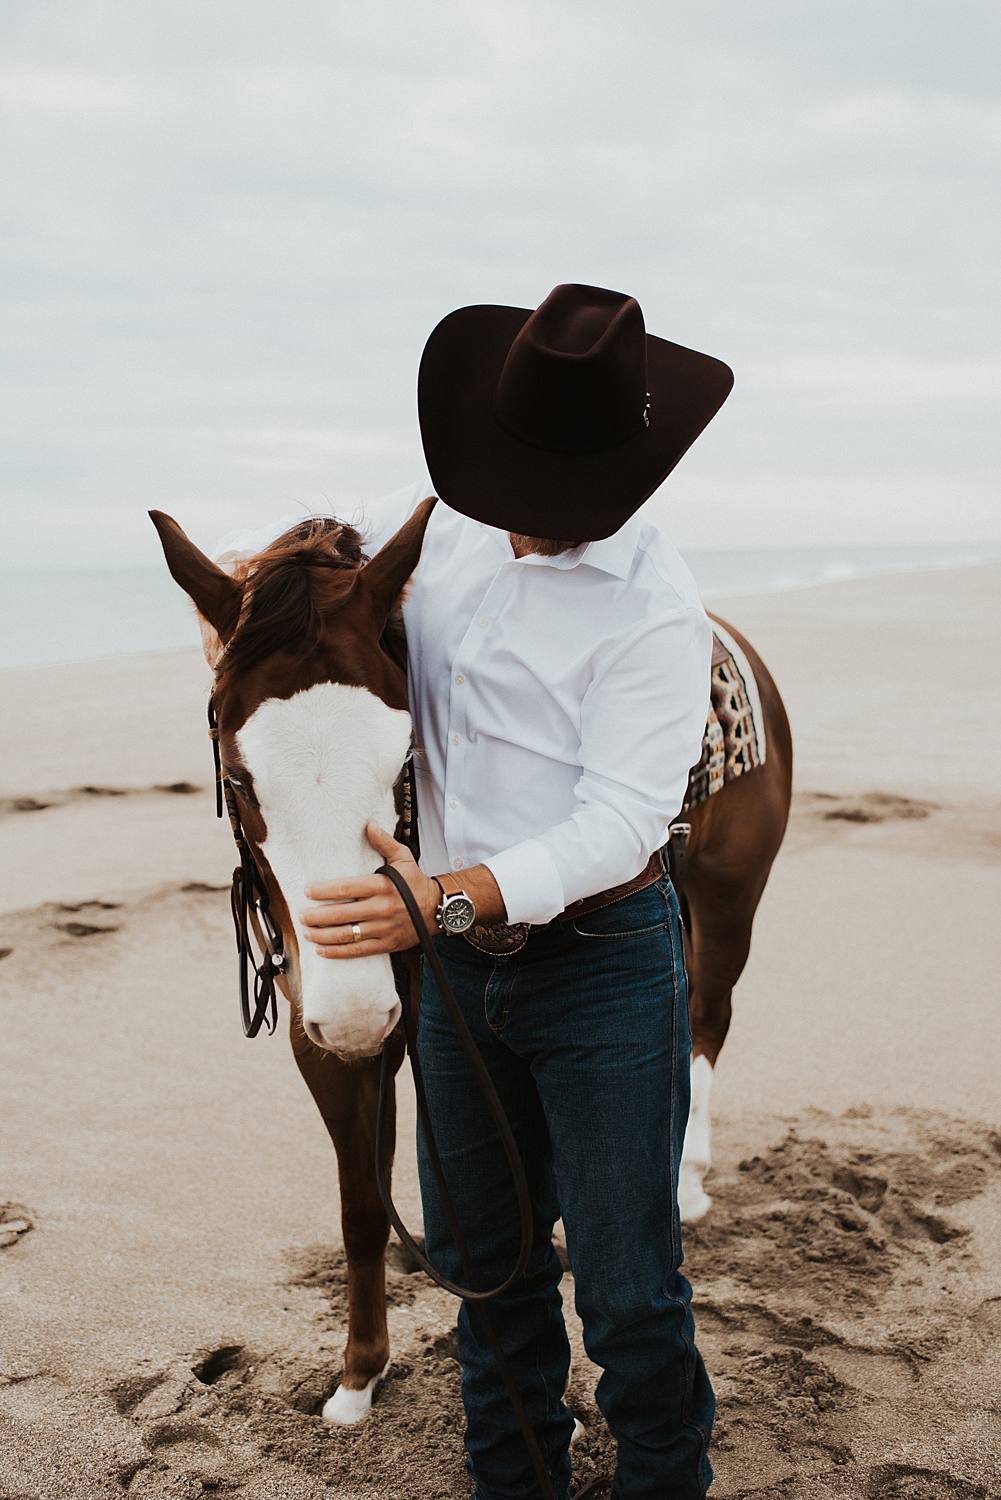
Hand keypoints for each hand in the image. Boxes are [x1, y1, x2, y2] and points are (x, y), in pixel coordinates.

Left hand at [301, 822, 439, 958]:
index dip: (324, 891)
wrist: (436, 908)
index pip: (347, 888)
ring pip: (347, 935)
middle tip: (302, 915)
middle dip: (317, 916)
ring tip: (307, 932)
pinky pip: (358, 951)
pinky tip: (322, 950)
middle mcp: (382, 908)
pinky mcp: (386, 944)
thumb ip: (384, 842)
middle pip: (342, 914)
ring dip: (323, 935)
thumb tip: (368, 825)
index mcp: (383, 885)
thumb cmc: (415, 882)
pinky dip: (338, 952)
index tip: (308, 891)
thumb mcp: (403, 857)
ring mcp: (383, 928)